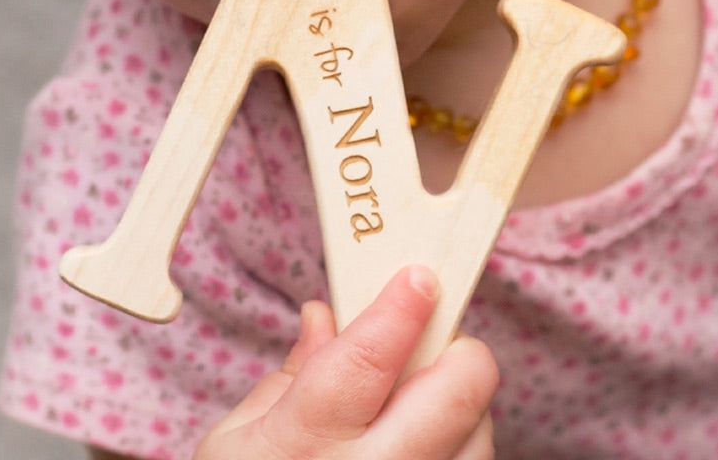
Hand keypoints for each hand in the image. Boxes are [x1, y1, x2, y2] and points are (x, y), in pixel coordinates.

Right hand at [195, 266, 498, 459]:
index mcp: (303, 445)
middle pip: (457, 393)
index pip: (365, 362)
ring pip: (481, 435)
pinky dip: (459, 450)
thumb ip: (288, 375)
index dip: (400, 310)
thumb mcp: (235, 442)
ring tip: (416, 414)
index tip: (421, 276)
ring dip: (461, 409)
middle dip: (456, 352)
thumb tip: (324, 314)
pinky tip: (421, 450)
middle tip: (431, 345)